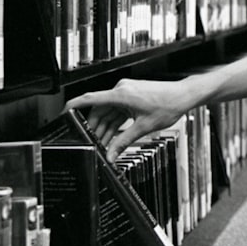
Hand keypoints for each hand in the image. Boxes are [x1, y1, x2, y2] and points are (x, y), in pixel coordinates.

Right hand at [65, 78, 195, 161]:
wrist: (184, 96)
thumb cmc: (168, 105)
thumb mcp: (143, 128)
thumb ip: (123, 142)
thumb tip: (110, 155)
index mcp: (120, 94)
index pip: (89, 99)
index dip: (73, 106)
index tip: (62, 112)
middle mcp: (121, 91)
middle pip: (98, 111)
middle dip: (94, 129)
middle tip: (91, 145)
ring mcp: (127, 93)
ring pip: (108, 113)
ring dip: (105, 128)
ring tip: (103, 145)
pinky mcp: (132, 96)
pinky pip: (117, 111)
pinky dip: (115, 123)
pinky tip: (113, 137)